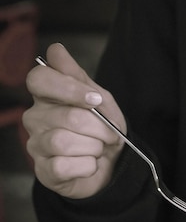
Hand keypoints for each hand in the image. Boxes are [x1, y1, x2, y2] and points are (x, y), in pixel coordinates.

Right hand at [22, 43, 125, 198]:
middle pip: (68, 116)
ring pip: (64, 141)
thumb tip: (56, 50)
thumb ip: (79, 77)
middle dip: (100, 128)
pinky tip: (89, 164)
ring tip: (98, 149)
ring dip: (93, 148)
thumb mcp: (101, 101)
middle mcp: (35, 118)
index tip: (95, 99)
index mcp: (48, 96)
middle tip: (109, 135)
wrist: (113, 166)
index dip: (70, 88)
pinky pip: (64, 166)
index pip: (39, 79)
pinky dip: (87, 166)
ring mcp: (36, 145)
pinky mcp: (44, 171)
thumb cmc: (104, 131)